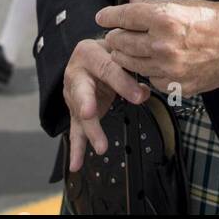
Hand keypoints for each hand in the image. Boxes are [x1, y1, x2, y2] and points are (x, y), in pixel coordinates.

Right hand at [62, 37, 149, 172]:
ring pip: (80, 115)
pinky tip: (76, 165)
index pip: (107, 68)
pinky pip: (76, 131)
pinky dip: (77, 149)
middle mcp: (75, 74)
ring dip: (91, 132)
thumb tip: (145, 92)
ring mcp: (73, 95)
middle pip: (82, 91)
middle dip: (87, 103)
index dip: (123, 83)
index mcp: (88, 53)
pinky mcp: (75, 112)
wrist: (87, 57)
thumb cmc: (107, 53)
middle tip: (90, 113)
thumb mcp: (119, 53)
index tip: (140, 96)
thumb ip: (130, 70)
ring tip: (101, 146)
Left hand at [99, 0, 218, 98]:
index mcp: (164, 18)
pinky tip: (157, 62)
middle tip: (120, 33)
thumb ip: (150, 4)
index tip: (103, 17)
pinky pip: (149, 79)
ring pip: (129, 64)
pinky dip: (149, 71)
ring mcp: (169, 68)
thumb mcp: (181, 4)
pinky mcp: (175, 85)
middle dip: (116, 36)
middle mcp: (163, 44)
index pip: (122, 16)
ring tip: (136, 48)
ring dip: (128, 55)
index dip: (108, 16)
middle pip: (119, 42)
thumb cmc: (214, 22)